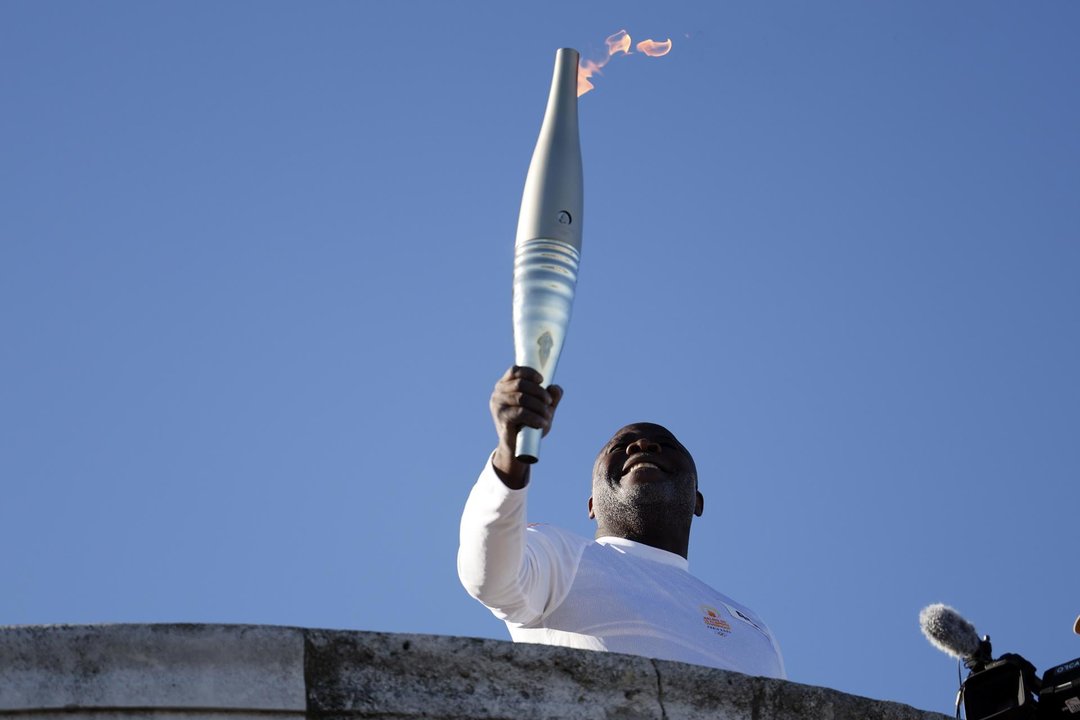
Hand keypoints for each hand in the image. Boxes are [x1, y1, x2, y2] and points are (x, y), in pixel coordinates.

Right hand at [489, 366, 562, 487]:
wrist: (516, 449)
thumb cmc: (528, 425)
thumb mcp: (542, 409)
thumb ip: (550, 398)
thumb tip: (555, 388)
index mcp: (505, 386)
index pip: (514, 371)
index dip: (529, 373)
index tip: (542, 380)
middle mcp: (498, 393)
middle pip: (521, 384)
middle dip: (539, 392)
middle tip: (549, 402)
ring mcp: (498, 405)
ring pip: (522, 398)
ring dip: (539, 406)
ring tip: (547, 416)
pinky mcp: (501, 418)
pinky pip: (520, 413)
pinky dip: (535, 417)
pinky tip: (543, 423)